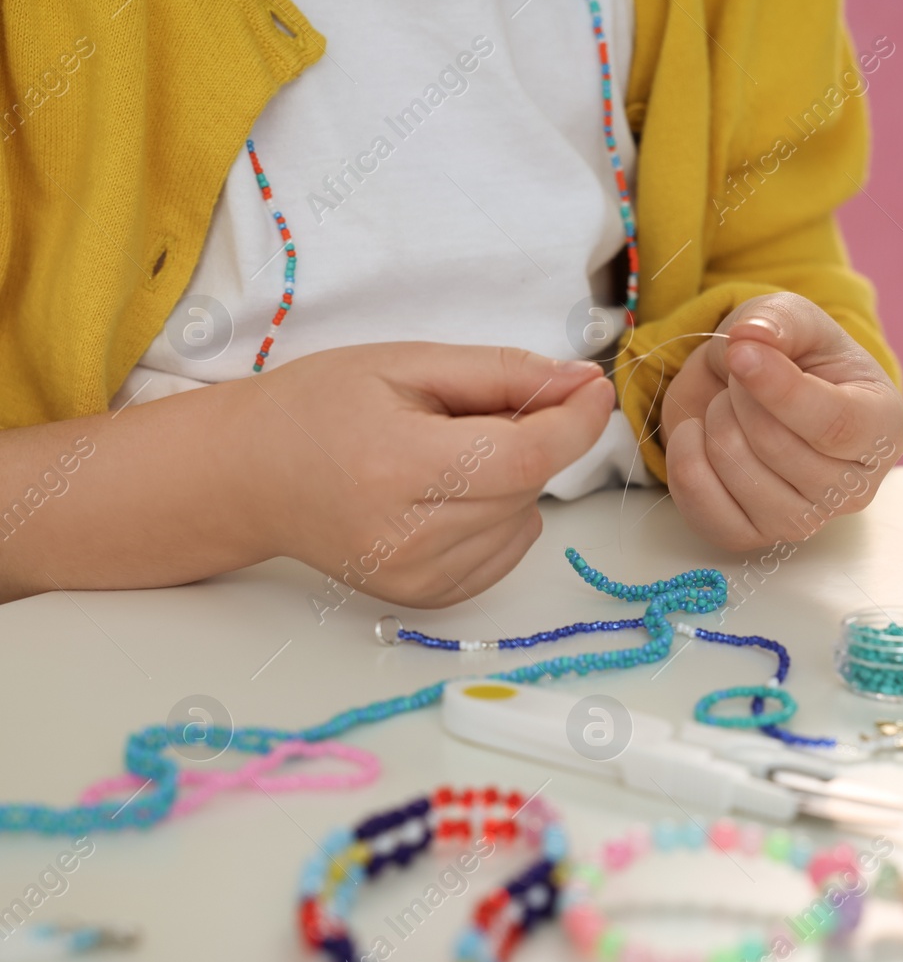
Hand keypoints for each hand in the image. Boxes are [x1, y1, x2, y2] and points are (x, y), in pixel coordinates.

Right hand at [246, 343, 614, 605]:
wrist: (247, 476)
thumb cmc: (319, 407)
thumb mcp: (405, 363)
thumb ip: (502, 372)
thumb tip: (584, 382)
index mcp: (398, 467)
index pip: (523, 458)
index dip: (574, 424)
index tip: (594, 389)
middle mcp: (408, 536)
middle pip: (526, 486)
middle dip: (531, 440)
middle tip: (479, 411)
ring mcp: (416, 577)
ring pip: (525, 518)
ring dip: (513, 480)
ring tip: (447, 455)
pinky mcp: (424, 598)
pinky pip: (508, 550)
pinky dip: (500, 515)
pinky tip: (449, 492)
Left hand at [660, 293, 902, 549]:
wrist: (764, 395)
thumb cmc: (797, 358)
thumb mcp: (796, 320)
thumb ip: (779, 320)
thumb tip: (749, 338)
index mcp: (882, 428)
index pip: (834, 425)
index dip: (781, 390)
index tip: (741, 354)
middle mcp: (854, 488)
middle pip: (777, 448)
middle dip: (740, 396)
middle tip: (741, 374)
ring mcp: (805, 521)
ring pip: (739, 475)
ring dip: (714, 424)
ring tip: (727, 404)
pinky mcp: (755, 538)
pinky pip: (706, 511)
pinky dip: (687, 463)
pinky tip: (698, 436)